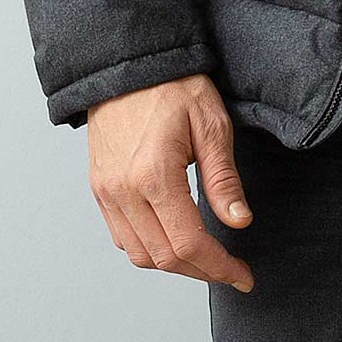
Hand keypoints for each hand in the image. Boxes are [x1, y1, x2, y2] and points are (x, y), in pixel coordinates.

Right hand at [87, 74, 254, 288]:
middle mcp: (123, 190)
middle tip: (230, 270)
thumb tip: (238, 222)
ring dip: (174, 264)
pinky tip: (173, 239)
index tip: (242, 275)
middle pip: (164, 258)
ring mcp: (106, 191)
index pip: (189, 243)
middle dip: (201, 271)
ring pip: (139, 254)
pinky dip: (149, 249)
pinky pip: (121, 237)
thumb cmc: (171, 87)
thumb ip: (223, 180)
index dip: (220, 267)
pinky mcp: (99, 188)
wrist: (126, 65)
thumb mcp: (211, 126)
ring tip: (204, 258)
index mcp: (154, 176)